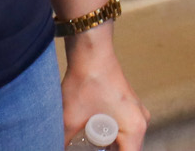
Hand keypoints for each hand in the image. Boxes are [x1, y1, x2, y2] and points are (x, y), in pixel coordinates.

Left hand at [61, 27, 148, 149]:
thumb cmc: (85, 84)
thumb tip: (53, 147)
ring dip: (108, 149)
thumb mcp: (69, 122)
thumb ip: (63, 143)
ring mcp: (137, 114)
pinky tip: (91, 139)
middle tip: (86, 150)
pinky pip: (123, 132)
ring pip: (125, 144)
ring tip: (88, 146)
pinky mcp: (130, 107)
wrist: (91, 54)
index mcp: (134, 129)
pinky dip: (109, 139)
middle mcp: (141, 123)